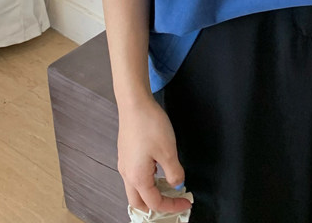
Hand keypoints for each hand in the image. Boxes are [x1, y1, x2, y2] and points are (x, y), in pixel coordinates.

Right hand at [117, 94, 192, 215]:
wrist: (134, 104)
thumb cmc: (150, 126)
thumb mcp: (168, 151)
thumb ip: (174, 172)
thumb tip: (177, 185)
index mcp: (137, 178)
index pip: (154, 203)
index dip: (172, 206)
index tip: (186, 202)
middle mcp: (127, 174)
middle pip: (139, 203)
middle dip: (156, 207)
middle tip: (173, 202)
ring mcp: (124, 164)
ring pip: (135, 189)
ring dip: (150, 194)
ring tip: (168, 187)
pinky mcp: (126, 154)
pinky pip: (134, 176)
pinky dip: (146, 182)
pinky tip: (158, 170)